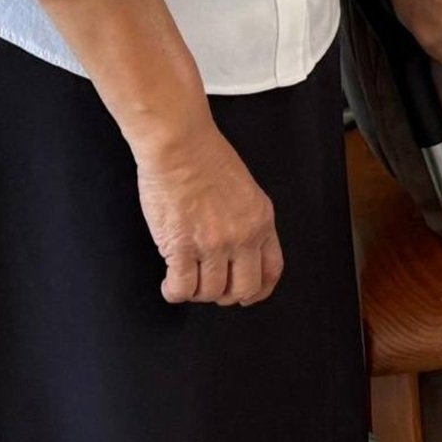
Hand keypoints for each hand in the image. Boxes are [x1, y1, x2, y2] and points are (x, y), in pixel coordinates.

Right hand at [133, 123, 282, 305]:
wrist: (181, 146)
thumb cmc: (207, 158)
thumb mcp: (246, 190)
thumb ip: (248, 221)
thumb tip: (241, 251)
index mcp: (261, 221)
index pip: (272, 270)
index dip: (259, 289)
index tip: (248, 294)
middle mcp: (242, 236)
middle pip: (243, 289)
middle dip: (226, 295)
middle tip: (213, 287)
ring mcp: (212, 244)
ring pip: (210, 293)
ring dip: (197, 292)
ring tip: (187, 279)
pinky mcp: (181, 248)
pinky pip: (182, 288)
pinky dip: (174, 292)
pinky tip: (170, 283)